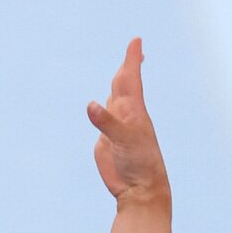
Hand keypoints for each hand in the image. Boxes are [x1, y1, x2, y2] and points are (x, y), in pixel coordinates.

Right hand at [87, 38, 169, 205]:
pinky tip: (104, 106)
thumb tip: (90, 105)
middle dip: (128, 66)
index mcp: (134, 111)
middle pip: (124, 85)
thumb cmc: (141, 164)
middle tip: (136, 47)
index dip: (133, 59)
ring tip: (124, 71)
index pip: (132, 79)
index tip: (137, 41)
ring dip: (119, 85)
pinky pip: (103, 120)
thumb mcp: (125, 140)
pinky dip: (102, 109)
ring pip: (115, 100)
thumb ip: (107, 122)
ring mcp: (116, 128)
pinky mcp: (106, 142)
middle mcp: (126, 116)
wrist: (140, 191)